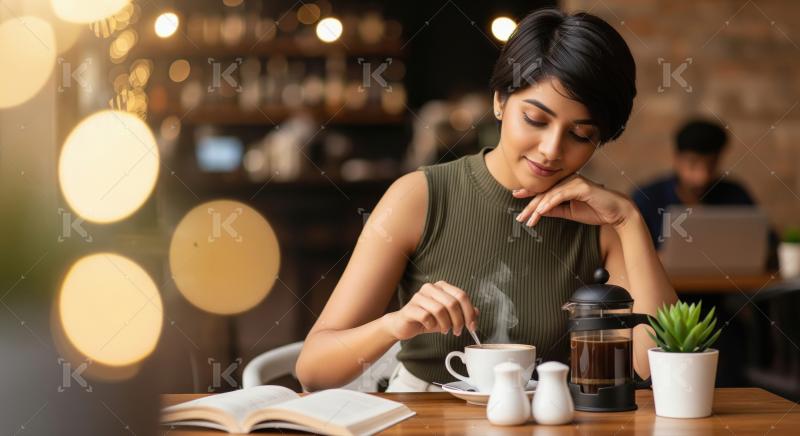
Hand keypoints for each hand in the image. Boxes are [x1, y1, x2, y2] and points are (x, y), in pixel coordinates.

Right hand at [382, 281, 478, 340]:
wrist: (404, 325)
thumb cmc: (427, 319)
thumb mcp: (448, 317)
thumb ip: (462, 312)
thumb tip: (477, 312)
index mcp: (441, 286)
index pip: (461, 295)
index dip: (469, 312)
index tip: (472, 326)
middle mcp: (430, 288)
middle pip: (452, 303)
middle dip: (458, 320)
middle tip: (458, 331)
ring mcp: (419, 297)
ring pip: (440, 309)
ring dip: (446, 324)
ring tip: (445, 331)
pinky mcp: (410, 308)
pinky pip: (426, 316)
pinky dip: (432, 325)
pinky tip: (431, 327)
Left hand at [513, 175, 635, 228]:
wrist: (617, 213)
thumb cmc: (596, 210)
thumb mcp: (570, 212)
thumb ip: (555, 209)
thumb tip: (539, 211)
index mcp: (566, 184)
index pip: (545, 190)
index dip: (530, 194)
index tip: (516, 199)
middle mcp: (569, 180)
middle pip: (544, 192)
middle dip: (530, 205)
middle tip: (519, 217)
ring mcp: (575, 182)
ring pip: (550, 194)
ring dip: (537, 208)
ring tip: (528, 219)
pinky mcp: (581, 187)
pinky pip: (561, 195)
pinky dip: (549, 203)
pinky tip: (541, 212)